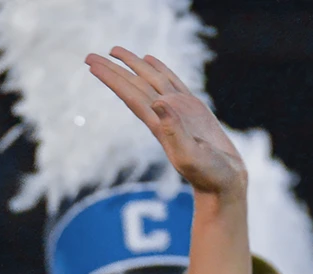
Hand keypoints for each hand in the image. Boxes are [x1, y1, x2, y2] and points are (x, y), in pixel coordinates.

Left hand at [86, 49, 243, 199]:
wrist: (223, 182)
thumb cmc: (208, 174)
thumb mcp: (190, 155)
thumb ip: (174, 130)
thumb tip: (158, 102)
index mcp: (160, 124)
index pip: (130, 95)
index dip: (111, 79)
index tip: (91, 65)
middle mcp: (165, 113)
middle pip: (134, 86)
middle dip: (113, 70)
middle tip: (89, 56)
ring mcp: (178, 109)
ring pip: (150, 80)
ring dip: (132, 65)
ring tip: (115, 51)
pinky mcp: (193, 108)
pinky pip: (172, 81)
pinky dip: (159, 68)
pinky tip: (149, 60)